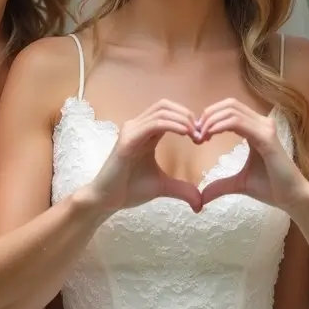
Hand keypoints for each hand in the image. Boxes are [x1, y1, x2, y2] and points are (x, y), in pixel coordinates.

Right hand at [88, 99, 201, 214]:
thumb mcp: (162, 187)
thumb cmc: (129, 189)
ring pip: (161, 111)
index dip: (187, 118)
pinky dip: (172, 125)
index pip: (168, 111)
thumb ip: (182, 189)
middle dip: (186, 114)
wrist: (106, 200)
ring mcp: (131, 131)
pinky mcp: (127, 140)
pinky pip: (153, 124)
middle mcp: (137, 126)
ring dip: (182, 118)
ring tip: (196, 133)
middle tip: (201, 133)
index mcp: (145, 132)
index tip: (202, 136)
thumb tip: (200, 203)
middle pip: (165, 105)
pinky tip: (186, 133)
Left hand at [196, 98, 308, 212]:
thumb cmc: (272, 188)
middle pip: (229, 104)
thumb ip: (220, 185)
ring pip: (232, 110)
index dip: (210, 116)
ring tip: (200, 137)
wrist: (292, 198)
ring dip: (211, 120)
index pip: (230, 109)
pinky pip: (238, 123)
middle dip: (208, 115)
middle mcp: (262, 123)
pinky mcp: (266, 137)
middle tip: (195, 134)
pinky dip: (219, 126)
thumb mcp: (239, 184)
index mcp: (257, 128)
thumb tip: (202, 196)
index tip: (197, 135)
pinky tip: (209, 136)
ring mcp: (265, 128)